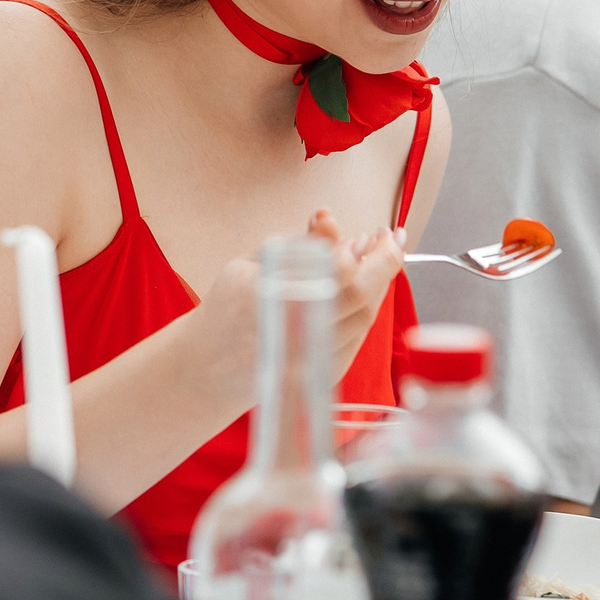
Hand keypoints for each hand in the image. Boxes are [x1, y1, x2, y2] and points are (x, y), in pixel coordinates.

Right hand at [180, 213, 405, 417]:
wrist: (209, 370)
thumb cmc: (227, 310)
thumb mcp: (248, 265)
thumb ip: (294, 245)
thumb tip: (335, 225)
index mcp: (264, 298)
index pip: (327, 274)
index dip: (355, 252)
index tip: (367, 234)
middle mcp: (290, 332)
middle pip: (357, 297)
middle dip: (383, 262)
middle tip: (390, 237)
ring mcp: (309, 358)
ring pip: (364, 317)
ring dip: (380, 283)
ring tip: (380, 254)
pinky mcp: (322, 374)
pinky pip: (359, 335)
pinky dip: (369, 306)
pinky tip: (369, 284)